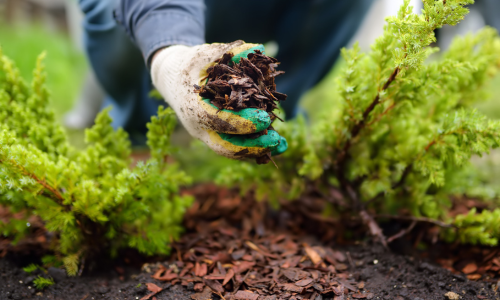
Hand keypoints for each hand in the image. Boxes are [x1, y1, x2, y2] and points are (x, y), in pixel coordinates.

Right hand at [151, 40, 286, 159]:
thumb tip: (257, 49)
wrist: (171, 79)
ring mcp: (206, 135)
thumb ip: (229, 51)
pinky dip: (254, 148)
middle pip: (225, 146)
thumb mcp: (205, 53)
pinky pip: (234, 147)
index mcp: (193, 107)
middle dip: (252, 146)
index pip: (218, 120)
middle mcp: (198, 127)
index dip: (243, 122)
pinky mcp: (214, 137)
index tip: (265, 118)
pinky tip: (275, 145)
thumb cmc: (189, 64)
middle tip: (276, 140)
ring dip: (257, 150)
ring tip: (282, 146)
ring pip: (231, 150)